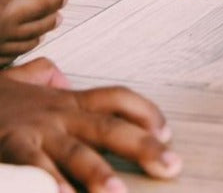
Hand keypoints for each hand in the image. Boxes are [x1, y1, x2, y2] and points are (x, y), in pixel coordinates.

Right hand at [0, 58, 180, 192]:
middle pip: (109, 126)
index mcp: (66, 100)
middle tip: (173, 167)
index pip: (116, 97)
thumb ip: (44, 78)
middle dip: (144, 147)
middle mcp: (57, 114)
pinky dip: (45, 184)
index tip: (168, 131)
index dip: (144, 111)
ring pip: (75, 152)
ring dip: (99, 175)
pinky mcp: (10, 146)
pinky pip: (31, 167)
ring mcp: (35, 131)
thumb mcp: (21, 83)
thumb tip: (58, 75)